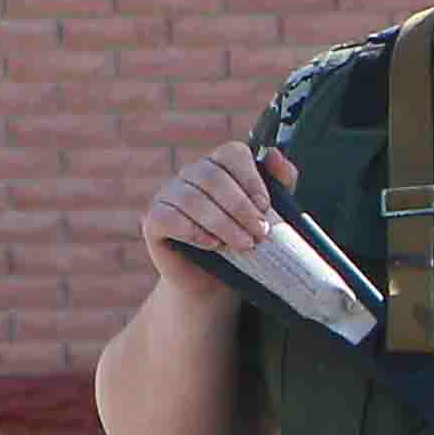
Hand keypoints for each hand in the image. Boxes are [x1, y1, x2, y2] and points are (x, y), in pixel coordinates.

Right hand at [142, 139, 293, 291]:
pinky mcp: (154, 218)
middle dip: (241, 206)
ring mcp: (169, 194)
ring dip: (223, 223)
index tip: (265, 206)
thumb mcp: (268, 214)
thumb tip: (275, 155)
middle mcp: (191, 174)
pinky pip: (169, 217)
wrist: (214, 281)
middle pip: (212, 177)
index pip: (232, 154)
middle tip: (260, 232)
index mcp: (219, 166)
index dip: (250, 178)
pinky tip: (213, 245)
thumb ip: (279, 183)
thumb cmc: (242, 241)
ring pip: (192, 198)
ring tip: (244, 244)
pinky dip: (194, 232)